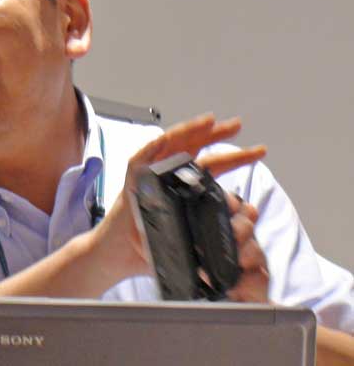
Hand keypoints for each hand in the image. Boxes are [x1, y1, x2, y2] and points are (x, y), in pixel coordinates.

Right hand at [91, 113, 266, 284]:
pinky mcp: (131, 180)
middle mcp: (166, 175)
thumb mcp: (188, 241)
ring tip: (210, 121)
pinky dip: (154, 147)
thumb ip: (212, 233)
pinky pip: (142, 158)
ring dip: (190, 131)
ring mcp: (148, 174)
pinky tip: (168, 138)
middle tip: (238, 125)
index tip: (258, 152)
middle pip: (194, 148)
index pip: (212, 166)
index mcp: (183, 186)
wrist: (120, 257)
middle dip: (216, 135)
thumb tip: (240, 227)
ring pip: (170, 145)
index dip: (235, 158)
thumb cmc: (149, 249)